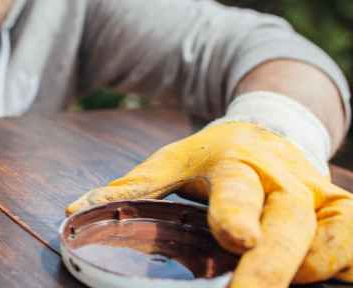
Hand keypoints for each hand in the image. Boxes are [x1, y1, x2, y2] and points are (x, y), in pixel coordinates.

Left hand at [66, 121, 352, 286]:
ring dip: (313, 269)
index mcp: (237, 164)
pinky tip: (324, 282)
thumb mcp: (173, 160)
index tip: (236, 237)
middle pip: (292, 225)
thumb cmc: (218, 155)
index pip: (239, 189)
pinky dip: (343, 267)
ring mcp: (321, 200)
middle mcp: (284, 182)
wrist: (275, 128)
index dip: (238, 213)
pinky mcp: (344, 216)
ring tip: (285, 287)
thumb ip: (133, 186)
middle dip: (275, 264)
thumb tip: (74, 209)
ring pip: (332, 240)